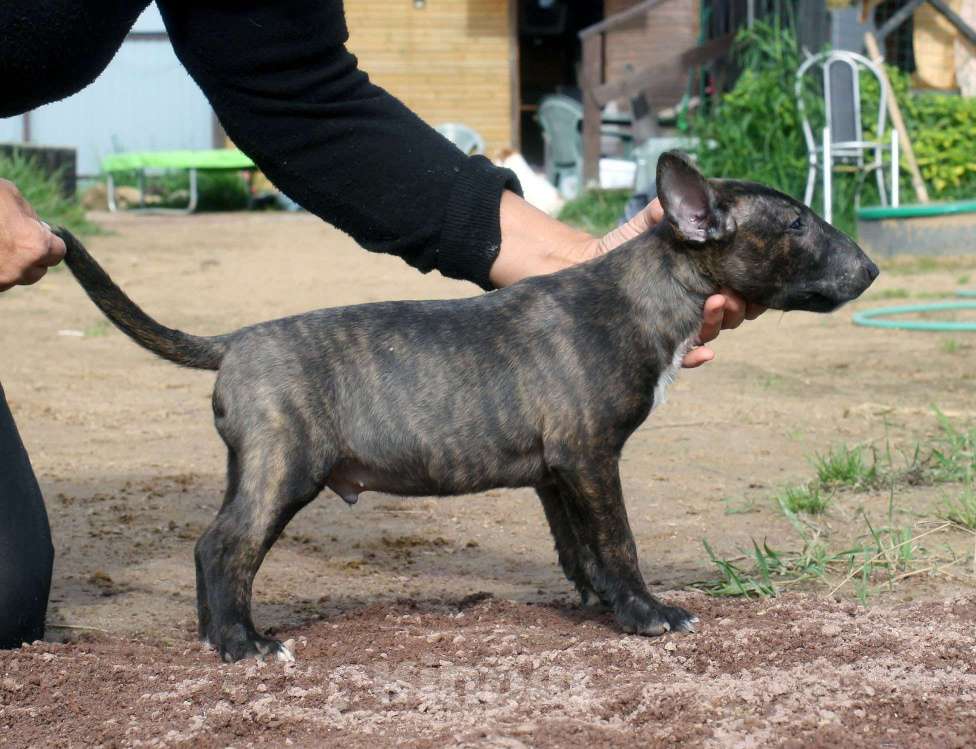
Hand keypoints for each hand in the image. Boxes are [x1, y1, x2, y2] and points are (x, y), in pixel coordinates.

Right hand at [0, 179, 66, 291]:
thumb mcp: (10, 195)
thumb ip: (29, 215)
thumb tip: (39, 227)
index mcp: (36, 246)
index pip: (58, 252)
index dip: (49, 241)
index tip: (37, 232)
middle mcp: (21, 269)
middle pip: (39, 270)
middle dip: (32, 255)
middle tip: (14, 238)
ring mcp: (0, 281)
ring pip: (16, 277)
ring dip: (12, 264)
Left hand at [489, 192, 764, 366]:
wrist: (578, 273)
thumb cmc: (617, 250)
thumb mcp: (645, 225)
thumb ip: (669, 211)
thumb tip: (687, 189)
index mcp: (699, 280)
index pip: (736, 287)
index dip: (750, 285)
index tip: (753, 277)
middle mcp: (691, 306)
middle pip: (729, 315)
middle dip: (736, 305)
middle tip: (729, 293)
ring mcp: (674, 327)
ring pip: (709, 334)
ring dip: (717, 323)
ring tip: (712, 304)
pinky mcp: (652, 345)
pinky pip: (680, 359)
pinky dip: (694, 357)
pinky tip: (703, 351)